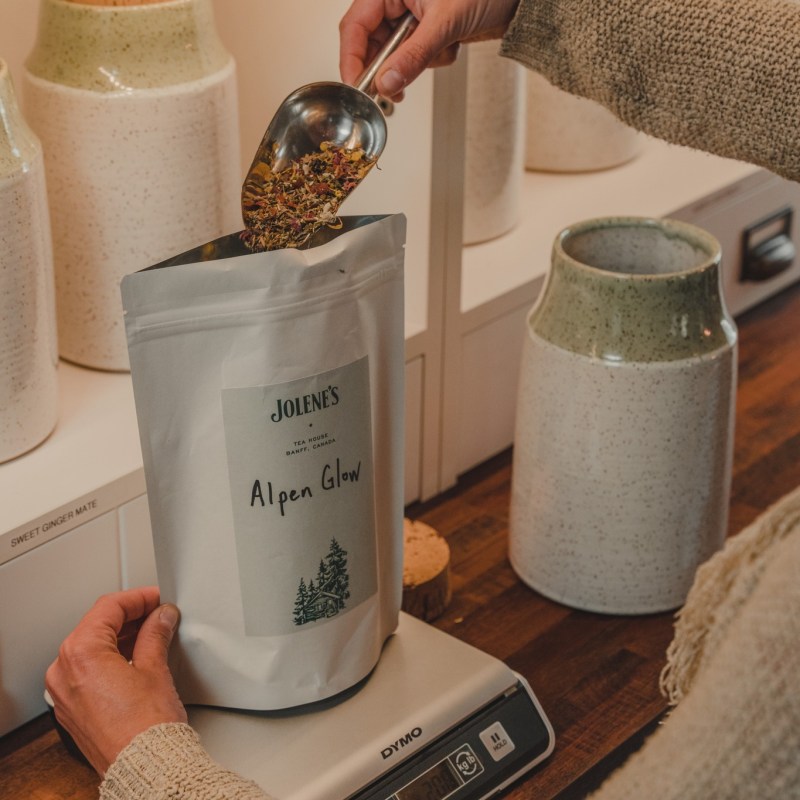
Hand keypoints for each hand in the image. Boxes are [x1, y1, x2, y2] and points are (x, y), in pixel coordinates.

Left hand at [45, 587, 187, 775]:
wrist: (144, 766)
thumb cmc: (146, 727)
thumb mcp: (155, 667)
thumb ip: (156, 633)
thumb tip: (161, 617)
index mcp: (80, 654)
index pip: (108, 608)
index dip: (138, 598)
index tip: (157, 598)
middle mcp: (63, 672)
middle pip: (96, 627)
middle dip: (130, 617)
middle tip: (158, 613)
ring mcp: (64, 693)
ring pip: (91, 649)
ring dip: (121, 638)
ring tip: (153, 634)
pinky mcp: (72, 709)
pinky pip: (88, 671)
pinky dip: (111, 659)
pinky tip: (137, 658)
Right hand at [339, 0, 520, 99]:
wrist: (518, 0)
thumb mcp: (444, 23)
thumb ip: (412, 56)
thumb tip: (386, 83)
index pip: (355, 26)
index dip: (352, 59)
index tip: (357, 86)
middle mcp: (396, 0)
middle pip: (372, 43)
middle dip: (388, 67)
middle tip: (394, 89)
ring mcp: (411, 16)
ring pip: (395, 54)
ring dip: (416, 64)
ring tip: (439, 53)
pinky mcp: (426, 31)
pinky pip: (416, 56)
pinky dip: (432, 60)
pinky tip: (449, 48)